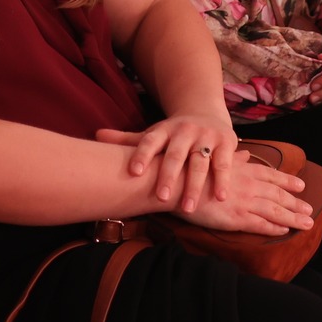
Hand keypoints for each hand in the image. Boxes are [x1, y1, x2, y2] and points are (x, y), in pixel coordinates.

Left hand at [95, 112, 241, 214]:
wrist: (206, 113)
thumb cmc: (173, 134)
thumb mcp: (153, 134)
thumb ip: (127, 140)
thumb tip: (96, 135)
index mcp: (164, 129)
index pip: (149, 141)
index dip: (141, 155)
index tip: (132, 173)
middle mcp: (184, 131)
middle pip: (176, 155)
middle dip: (169, 176)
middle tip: (162, 198)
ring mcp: (206, 136)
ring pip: (200, 163)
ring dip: (194, 185)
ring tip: (188, 208)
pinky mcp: (226, 142)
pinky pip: (224, 164)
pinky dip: (223, 180)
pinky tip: (220, 198)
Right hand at [183, 153, 314, 236]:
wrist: (176, 183)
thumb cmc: (192, 169)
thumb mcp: (217, 159)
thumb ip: (234, 159)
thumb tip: (246, 155)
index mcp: (243, 170)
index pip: (271, 175)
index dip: (288, 181)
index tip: (301, 185)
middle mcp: (248, 185)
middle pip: (278, 195)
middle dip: (296, 203)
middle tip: (310, 209)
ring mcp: (243, 202)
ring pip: (274, 211)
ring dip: (292, 217)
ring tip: (306, 222)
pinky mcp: (235, 218)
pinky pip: (260, 224)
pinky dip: (274, 228)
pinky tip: (284, 231)